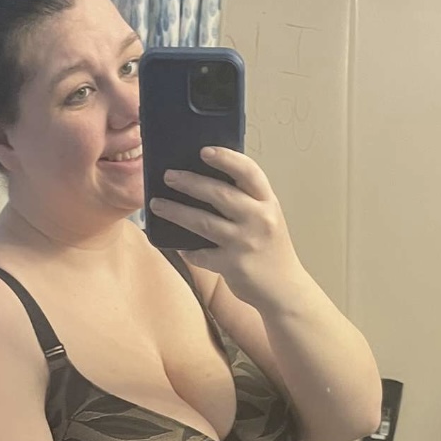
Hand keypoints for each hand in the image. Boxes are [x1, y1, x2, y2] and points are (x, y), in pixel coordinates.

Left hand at [149, 146, 300, 304]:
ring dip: (176, 211)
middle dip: (189, 182)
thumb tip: (205, 181)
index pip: (249, 171)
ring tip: (157, 204)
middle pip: (219, 193)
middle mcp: (259, 219)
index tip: (204, 151)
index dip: (226, 158)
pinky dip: (188, 250)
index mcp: (268, 202)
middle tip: (168, 176)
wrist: (284, 290)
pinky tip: (179, 246)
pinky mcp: (233, 265)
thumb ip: (246, 201)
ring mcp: (246, 242)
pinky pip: (201, 254)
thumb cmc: (270, 249)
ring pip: (203, 222)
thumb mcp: (267, 218)